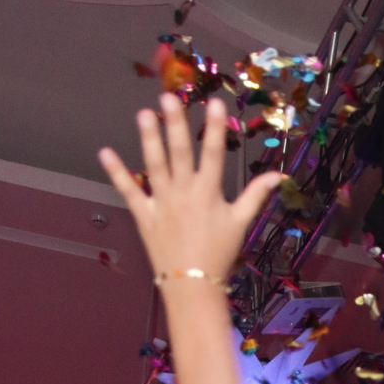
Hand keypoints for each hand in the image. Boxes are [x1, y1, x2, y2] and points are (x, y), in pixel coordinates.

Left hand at [99, 96, 282, 289]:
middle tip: (169, 97)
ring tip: (144, 114)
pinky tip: (105, 152)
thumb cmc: (219, 254)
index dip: (214, 127)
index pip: (214, 153)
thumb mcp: (240, 223)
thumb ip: (256, 196)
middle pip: (180, 153)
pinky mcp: (143, 215)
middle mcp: (184, 193)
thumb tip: (277, 175)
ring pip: (154, 165)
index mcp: (208, 193)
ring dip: (149, 139)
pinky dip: (116, 173)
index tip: (215, 102)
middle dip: (175, 124)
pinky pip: (128, 191)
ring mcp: (161, 203)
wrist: (192, 285)